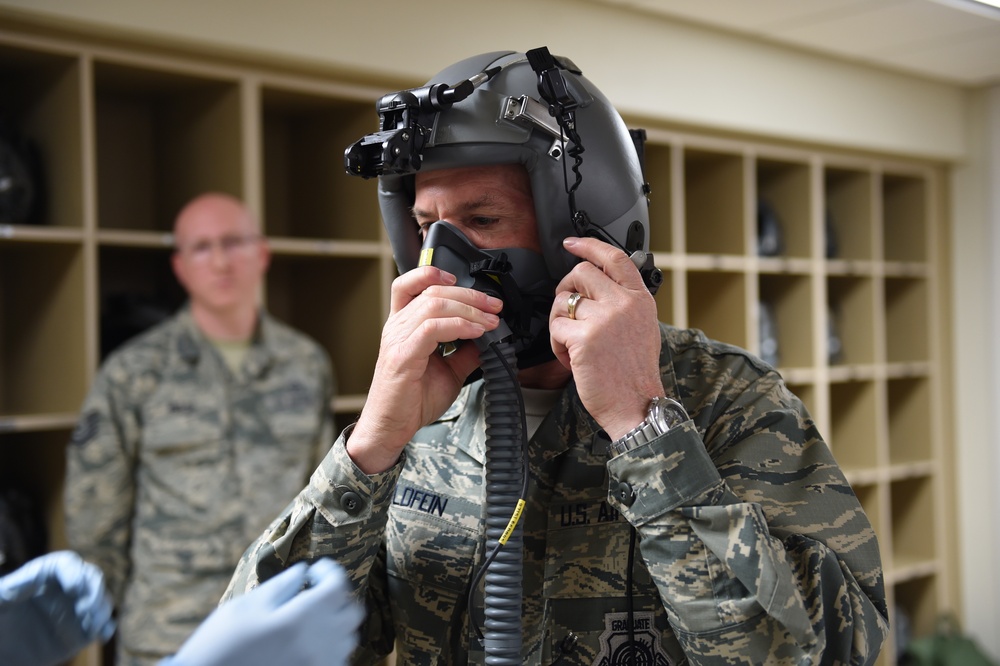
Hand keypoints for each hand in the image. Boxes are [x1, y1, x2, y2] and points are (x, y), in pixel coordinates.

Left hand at [0, 551, 115, 665]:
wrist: (1, 651)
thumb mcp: (0, 600)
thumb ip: (15, 585)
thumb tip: (34, 574)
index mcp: (44, 576)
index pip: (67, 563)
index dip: (74, 572)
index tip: (73, 588)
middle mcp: (65, 589)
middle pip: (91, 577)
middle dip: (95, 590)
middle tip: (86, 607)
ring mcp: (75, 610)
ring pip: (101, 600)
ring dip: (101, 610)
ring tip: (92, 623)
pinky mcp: (81, 632)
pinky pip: (101, 625)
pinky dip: (106, 628)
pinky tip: (101, 635)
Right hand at [162, 559, 362, 665]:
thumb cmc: (221, 644)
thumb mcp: (245, 607)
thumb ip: (281, 586)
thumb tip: (304, 571)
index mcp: (301, 619)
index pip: (338, 587)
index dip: (330, 572)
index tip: (316, 570)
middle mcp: (318, 644)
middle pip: (353, 613)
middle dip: (339, 598)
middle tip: (316, 594)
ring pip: (349, 640)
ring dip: (337, 624)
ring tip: (312, 620)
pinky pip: (338, 662)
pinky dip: (330, 649)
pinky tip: (308, 645)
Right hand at [348, 265, 502, 472]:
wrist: (392, 427)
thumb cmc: (412, 400)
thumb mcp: (449, 371)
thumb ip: (465, 352)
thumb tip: (489, 338)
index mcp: (403, 325)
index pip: (411, 284)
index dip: (435, 273)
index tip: (466, 281)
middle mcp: (397, 327)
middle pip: (432, 291)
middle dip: (469, 294)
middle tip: (494, 305)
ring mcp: (397, 339)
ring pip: (434, 305)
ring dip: (469, 309)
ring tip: (490, 320)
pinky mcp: (403, 355)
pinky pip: (432, 328)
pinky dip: (459, 326)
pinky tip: (476, 332)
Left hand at [549, 237, 664, 438]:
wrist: (635, 404)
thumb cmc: (634, 372)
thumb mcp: (641, 326)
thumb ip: (622, 301)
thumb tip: (592, 284)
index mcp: (639, 299)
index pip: (613, 258)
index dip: (589, 245)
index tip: (572, 243)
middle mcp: (623, 304)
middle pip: (580, 274)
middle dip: (565, 291)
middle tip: (567, 313)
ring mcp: (604, 319)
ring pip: (562, 302)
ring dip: (560, 324)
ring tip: (574, 344)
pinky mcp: (584, 338)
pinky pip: (555, 329)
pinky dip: (557, 345)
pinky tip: (572, 358)